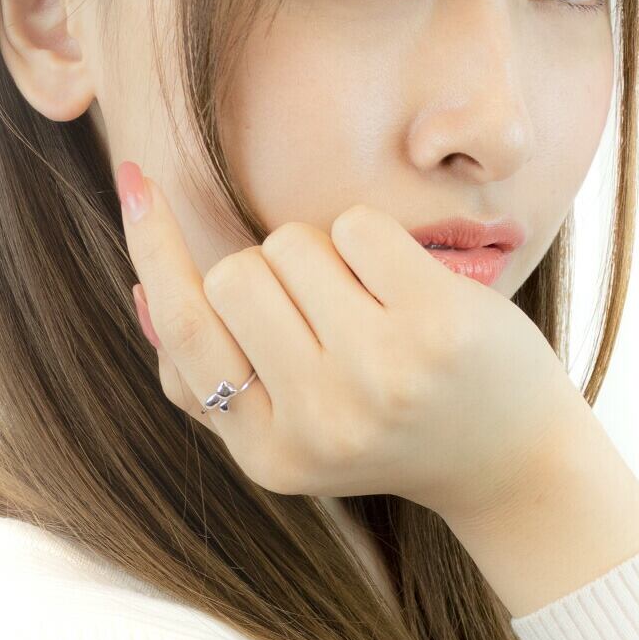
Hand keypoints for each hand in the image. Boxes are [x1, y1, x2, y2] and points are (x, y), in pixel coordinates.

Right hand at [116, 160, 587, 525]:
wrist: (503, 458)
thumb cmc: (375, 430)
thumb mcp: (281, 432)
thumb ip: (205, 382)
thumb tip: (142, 292)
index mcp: (267, 454)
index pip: (186, 334)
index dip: (153, 249)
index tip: (135, 182)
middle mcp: (320, 423)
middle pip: (232, 277)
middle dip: (261, 272)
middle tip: (312, 313)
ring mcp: (382, 373)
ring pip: (290, 244)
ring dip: (316, 256)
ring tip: (360, 306)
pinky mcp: (438, 323)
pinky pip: (356, 226)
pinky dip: (367, 241)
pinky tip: (398, 288)